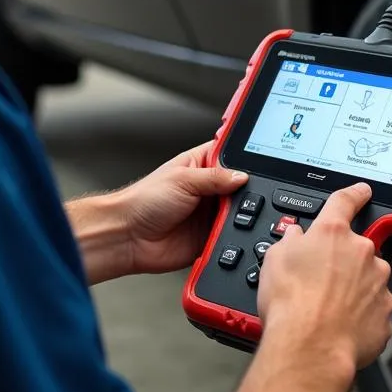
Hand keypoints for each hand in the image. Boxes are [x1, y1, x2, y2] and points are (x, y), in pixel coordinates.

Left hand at [118, 140, 248, 275]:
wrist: (129, 237)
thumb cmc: (144, 200)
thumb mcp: (182, 179)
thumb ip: (215, 177)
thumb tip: (242, 175)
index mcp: (200, 165)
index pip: (230, 154)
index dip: (244, 156)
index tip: (262, 158)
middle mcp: (208, 189)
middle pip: (241, 186)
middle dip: (247, 190)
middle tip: (248, 193)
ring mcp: (211, 214)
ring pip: (241, 213)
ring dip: (242, 215)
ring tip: (236, 214)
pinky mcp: (211, 237)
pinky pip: (231, 238)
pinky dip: (235, 237)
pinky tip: (233, 233)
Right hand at [257, 183, 391, 370]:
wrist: (310, 347)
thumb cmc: (291, 303)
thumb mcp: (275, 259)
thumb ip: (290, 241)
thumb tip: (295, 237)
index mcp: (333, 233)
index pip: (346, 201)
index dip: (354, 193)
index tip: (362, 191)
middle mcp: (361, 253)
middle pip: (356, 248)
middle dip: (343, 261)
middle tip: (321, 280)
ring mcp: (378, 284)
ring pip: (368, 279)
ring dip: (353, 288)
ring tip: (328, 307)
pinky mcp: (385, 314)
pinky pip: (374, 309)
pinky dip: (361, 315)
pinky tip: (341, 324)